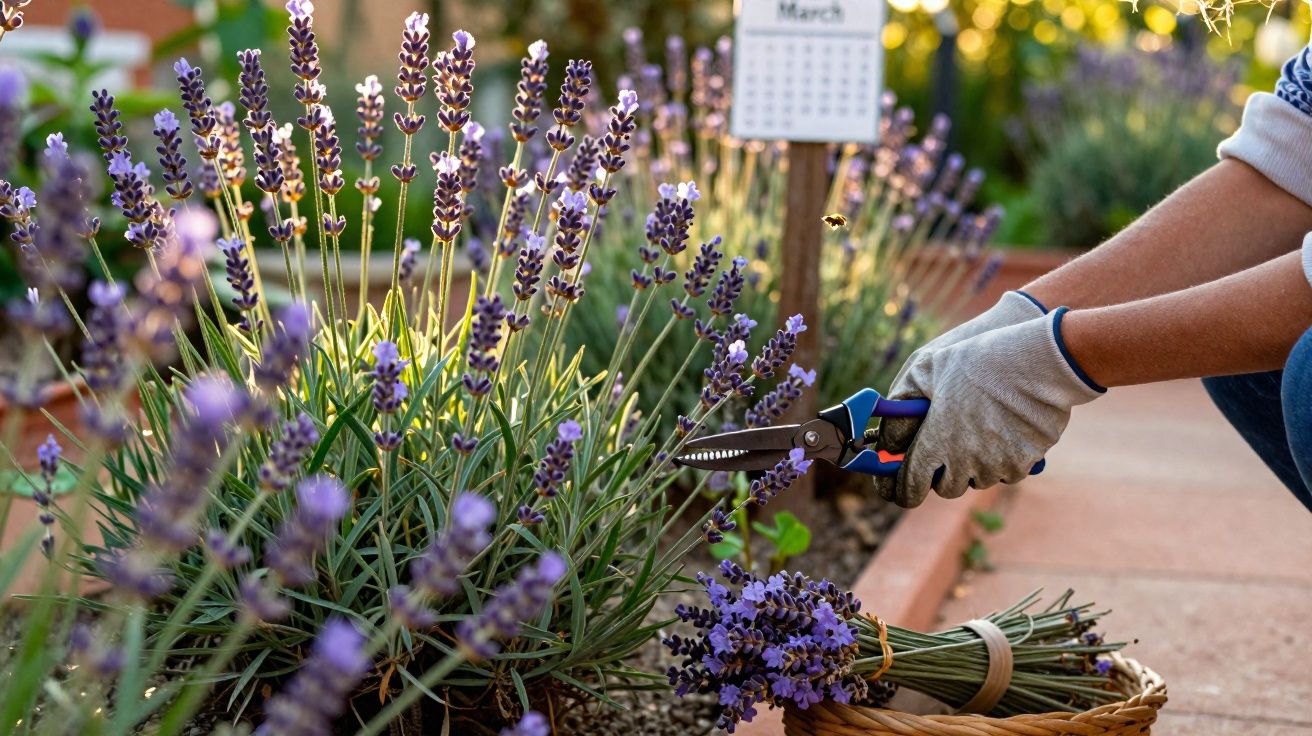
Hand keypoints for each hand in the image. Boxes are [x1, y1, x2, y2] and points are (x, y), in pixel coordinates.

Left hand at [876, 308, 1104, 507]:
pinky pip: (1005, 473)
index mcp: (935, 442)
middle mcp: (964, 462)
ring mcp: (995, 466)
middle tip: (945, 448)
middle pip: (945, 487)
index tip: (900, 488)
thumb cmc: (978, 359)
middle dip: (940, 473)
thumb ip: (901, 403)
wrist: (1037, 361)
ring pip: (976, 480)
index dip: (901, 490)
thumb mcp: (927, 368)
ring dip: (972, 465)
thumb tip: (889, 437)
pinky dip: (1001, 460)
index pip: (910, 486)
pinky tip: (1004, 431)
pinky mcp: (1023, 464)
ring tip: (978, 431)